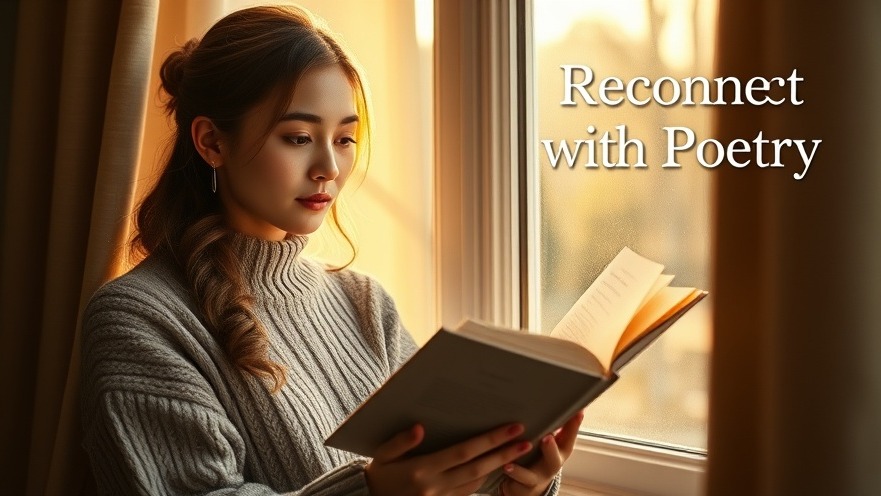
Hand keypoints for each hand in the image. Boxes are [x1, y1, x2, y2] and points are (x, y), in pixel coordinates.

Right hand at [365, 422, 532, 495]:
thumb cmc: (379, 474)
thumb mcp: (382, 455)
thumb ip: (400, 442)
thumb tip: (419, 428)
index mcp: (422, 469)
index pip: (463, 452)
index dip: (489, 441)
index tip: (511, 429)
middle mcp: (435, 486)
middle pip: (477, 469)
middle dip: (504, 454)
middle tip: (526, 440)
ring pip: (477, 483)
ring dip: (498, 467)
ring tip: (518, 450)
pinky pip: (468, 492)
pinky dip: (483, 479)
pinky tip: (493, 466)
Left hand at [498, 411, 582, 495]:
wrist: (527, 485)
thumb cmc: (538, 454)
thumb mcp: (547, 438)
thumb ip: (551, 421)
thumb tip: (554, 392)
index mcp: (559, 450)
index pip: (570, 436)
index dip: (574, 424)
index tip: (579, 411)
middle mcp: (550, 465)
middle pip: (555, 458)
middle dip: (551, 448)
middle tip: (547, 437)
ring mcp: (536, 478)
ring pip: (531, 476)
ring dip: (521, 468)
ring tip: (511, 460)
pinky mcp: (522, 487)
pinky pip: (516, 483)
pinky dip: (511, 474)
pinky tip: (504, 466)